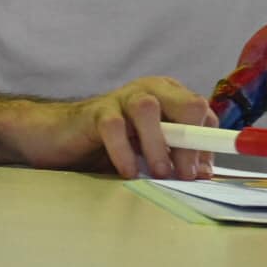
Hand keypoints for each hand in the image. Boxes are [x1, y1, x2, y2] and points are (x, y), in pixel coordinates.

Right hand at [18, 76, 218, 180]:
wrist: (58, 135)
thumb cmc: (110, 144)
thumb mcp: (150, 150)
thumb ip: (175, 156)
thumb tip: (203, 174)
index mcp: (171, 96)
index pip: (204, 114)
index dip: (207, 144)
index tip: (201, 174)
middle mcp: (152, 91)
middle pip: (188, 104)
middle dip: (191, 143)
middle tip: (184, 175)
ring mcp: (123, 97)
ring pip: (150, 110)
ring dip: (159, 145)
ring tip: (159, 173)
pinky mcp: (96, 112)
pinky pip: (114, 128)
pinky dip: (124, 152)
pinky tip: (128, 171)